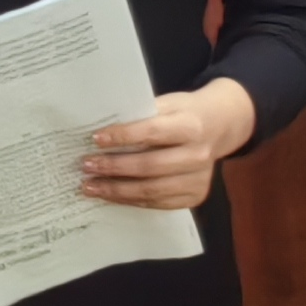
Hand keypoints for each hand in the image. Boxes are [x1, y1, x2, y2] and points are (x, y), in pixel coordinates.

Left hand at [81, 79, 256, 211]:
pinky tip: (111, 196)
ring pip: (152, 190)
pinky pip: (159, 202)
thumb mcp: (167, 104)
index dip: (123, 136)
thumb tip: (100, 130)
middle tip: (86, 166)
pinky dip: (131, 200)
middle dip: (114, 167)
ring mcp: (198, 179)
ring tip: (90, 187)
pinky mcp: (196, 195)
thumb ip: (140, 116)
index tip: (95, 138)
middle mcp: (198, 155)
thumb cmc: (184, 112)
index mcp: (190, 126)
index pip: (153, 133)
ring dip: (117, 190)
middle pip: (150, 166)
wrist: (219, 126)